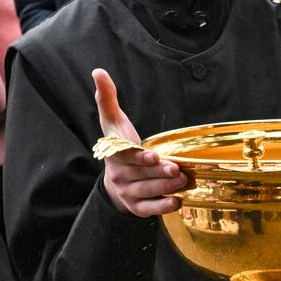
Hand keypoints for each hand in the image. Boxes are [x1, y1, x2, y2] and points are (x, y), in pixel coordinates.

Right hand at [94, 68, 191, 216]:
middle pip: (142, 174)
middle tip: (178, 170)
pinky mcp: (136, 207)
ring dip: (166, 188)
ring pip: (148, 191)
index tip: (154, 156)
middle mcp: (119, 175)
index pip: (126, 156)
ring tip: (183, 181)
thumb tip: (98, 71)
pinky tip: (177, 202)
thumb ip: (107, 99)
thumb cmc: (119, 145)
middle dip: (161, 173)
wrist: (115, 180)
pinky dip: (163, 208)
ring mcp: (127, 192)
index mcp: (115, 154)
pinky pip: (149, 210)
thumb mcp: (112, 122)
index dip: (140, 157)